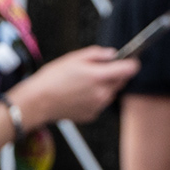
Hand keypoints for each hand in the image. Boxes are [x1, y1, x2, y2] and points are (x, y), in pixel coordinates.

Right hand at [9, 45, 136, 126]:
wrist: (38, 102)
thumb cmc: (52, 79)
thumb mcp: (73, 58)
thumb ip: (97, 54)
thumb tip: (112, 54)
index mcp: (99, 76)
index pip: (130, 68)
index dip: (130, 62)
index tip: (126, 60)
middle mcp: (103, 93)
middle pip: (121, 80)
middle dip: (113, 74)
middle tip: (93, 70)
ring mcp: (98, 106)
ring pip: (110, 92)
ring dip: (103, 87)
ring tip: (81, 84)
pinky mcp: (92, 115)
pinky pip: (99, 103)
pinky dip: (93, 98)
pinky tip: (77, 95)